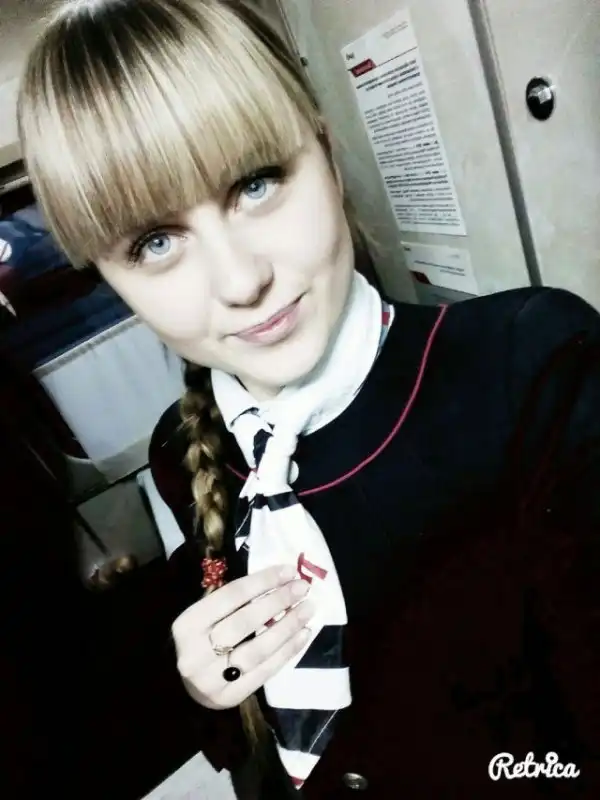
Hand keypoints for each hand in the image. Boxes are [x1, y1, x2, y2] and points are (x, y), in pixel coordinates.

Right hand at [172, 565, 314, 709]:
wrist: (184, 688)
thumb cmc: (200, 640)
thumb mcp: (205, 616)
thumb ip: (234, 601)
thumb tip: (280, 580)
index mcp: (187, 624)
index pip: (231, 596)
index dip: (262, 581)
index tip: (289, 570)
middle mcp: (195, 653)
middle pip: (244, 622)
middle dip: (277, 602)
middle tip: (302, 588)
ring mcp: (212, 679)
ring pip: (257, 650)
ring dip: (287, 627)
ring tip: (308, 609)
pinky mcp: (230, 697)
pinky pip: (265, 671)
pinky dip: (287, 651)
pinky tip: (303, 634)